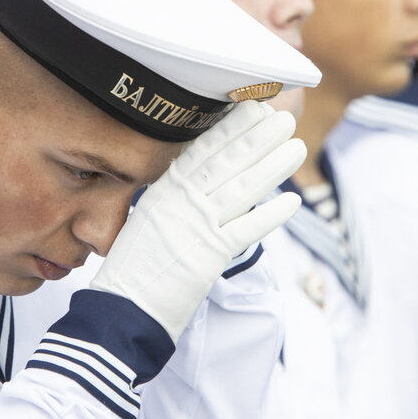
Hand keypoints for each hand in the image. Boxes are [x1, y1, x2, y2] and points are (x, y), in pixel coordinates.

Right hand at [90, 100, 304, 341]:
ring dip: (272, 167)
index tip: (251, 111)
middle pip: (227, 163)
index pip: (202, 151)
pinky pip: (247, 229)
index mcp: (163, 191)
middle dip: (257, 138)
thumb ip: (173, 200)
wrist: (122, 307)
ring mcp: (196, 226)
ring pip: (242, 188)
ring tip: (295, 147)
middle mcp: (181, 202)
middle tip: (283, 118)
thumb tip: (198, 183)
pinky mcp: (210, 254)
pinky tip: (292, 200)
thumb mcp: (147, 220)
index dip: (230, 129)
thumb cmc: (133, 268)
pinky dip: (270, 214)